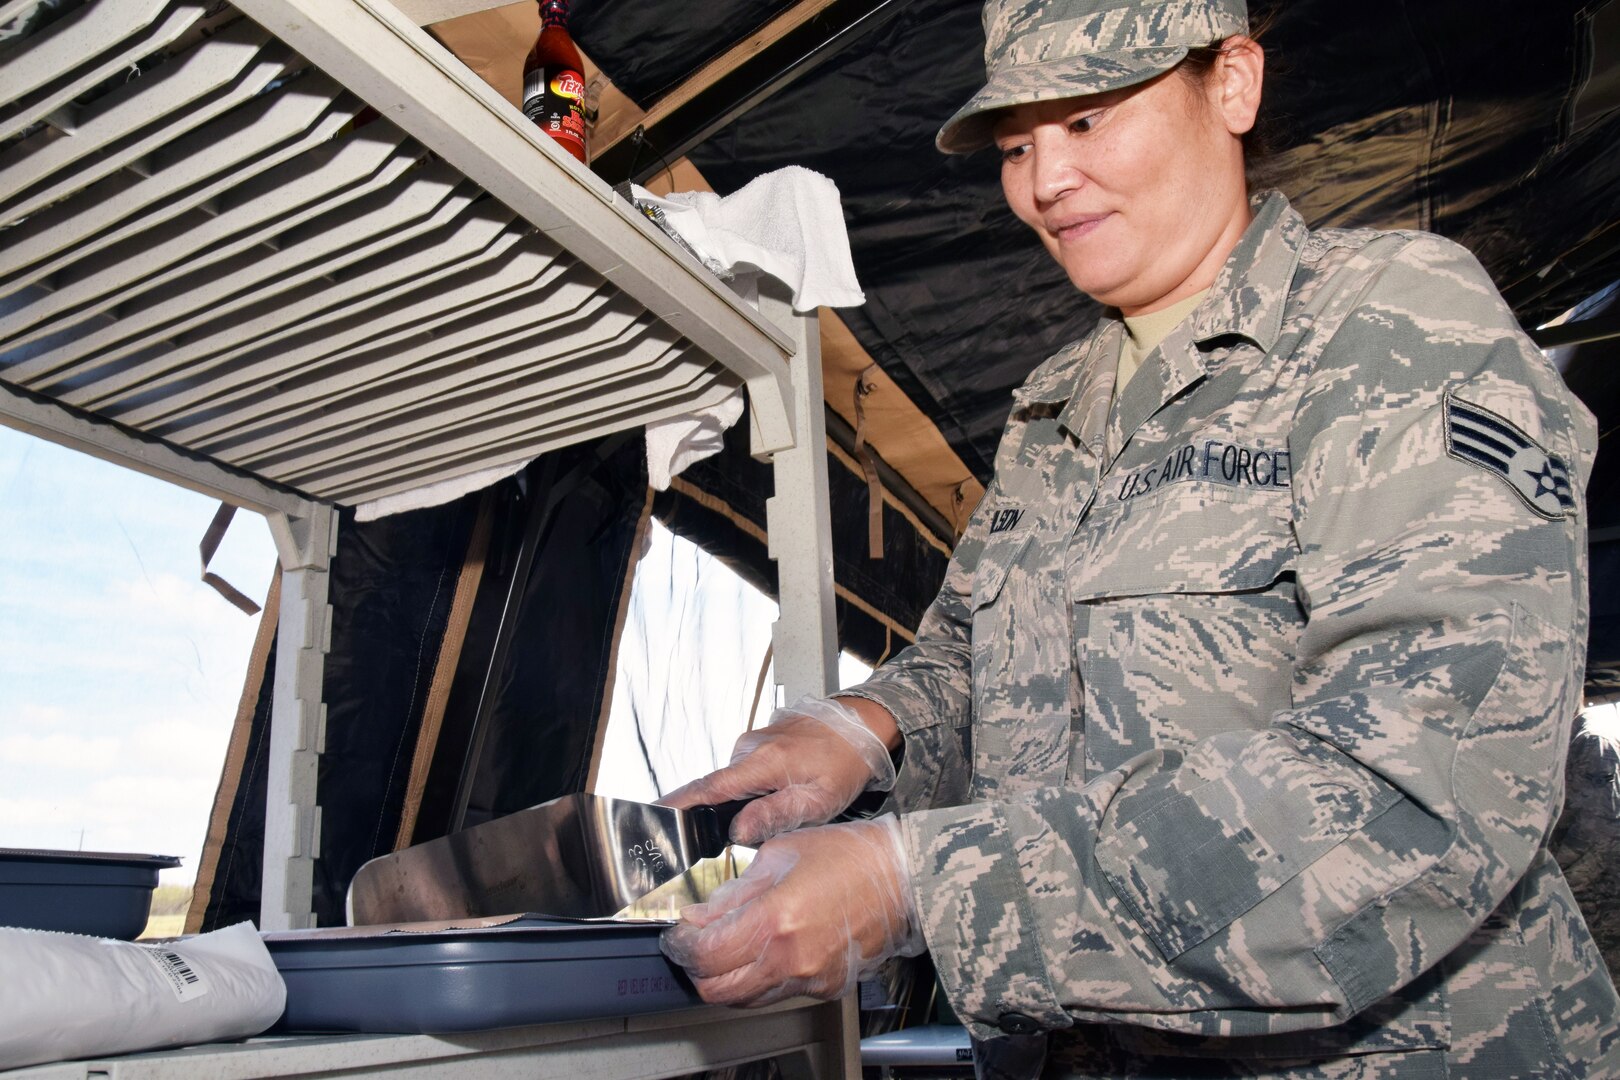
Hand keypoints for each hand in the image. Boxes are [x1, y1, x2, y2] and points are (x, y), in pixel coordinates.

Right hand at [660, 697, 896, 844]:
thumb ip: (776, 815)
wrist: (861, 726)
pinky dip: (755, 787)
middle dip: (723, 815)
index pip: (708, 788)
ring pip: (735, 783)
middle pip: (718, 789)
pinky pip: (746, 772)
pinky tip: (782, 792)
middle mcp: (749, 747)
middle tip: (753, 829)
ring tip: (785, 806)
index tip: (653, 816)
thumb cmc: (845, 763)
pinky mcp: (758, 742)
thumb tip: (737, 830)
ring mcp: (752, 742)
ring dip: (747, 801)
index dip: (678, 804)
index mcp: (762, 762)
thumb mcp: (819, 800)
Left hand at [660, 815, 922, 1005]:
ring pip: (745, 998)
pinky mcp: (826, 986)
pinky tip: (767, 949)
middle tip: (696, 944)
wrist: (902, 877)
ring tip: (730, 945)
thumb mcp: (778, 855)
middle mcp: (790, 958)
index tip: (679, 933)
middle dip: (697, 969)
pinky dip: (762, 977)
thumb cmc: (848, 855)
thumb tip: (699, 914)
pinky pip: (778, 992)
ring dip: (727, 978)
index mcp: (775, 918)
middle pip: (717, 990)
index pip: (704, 954)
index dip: (681, 945)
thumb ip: (733, 891)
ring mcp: (810, 977)